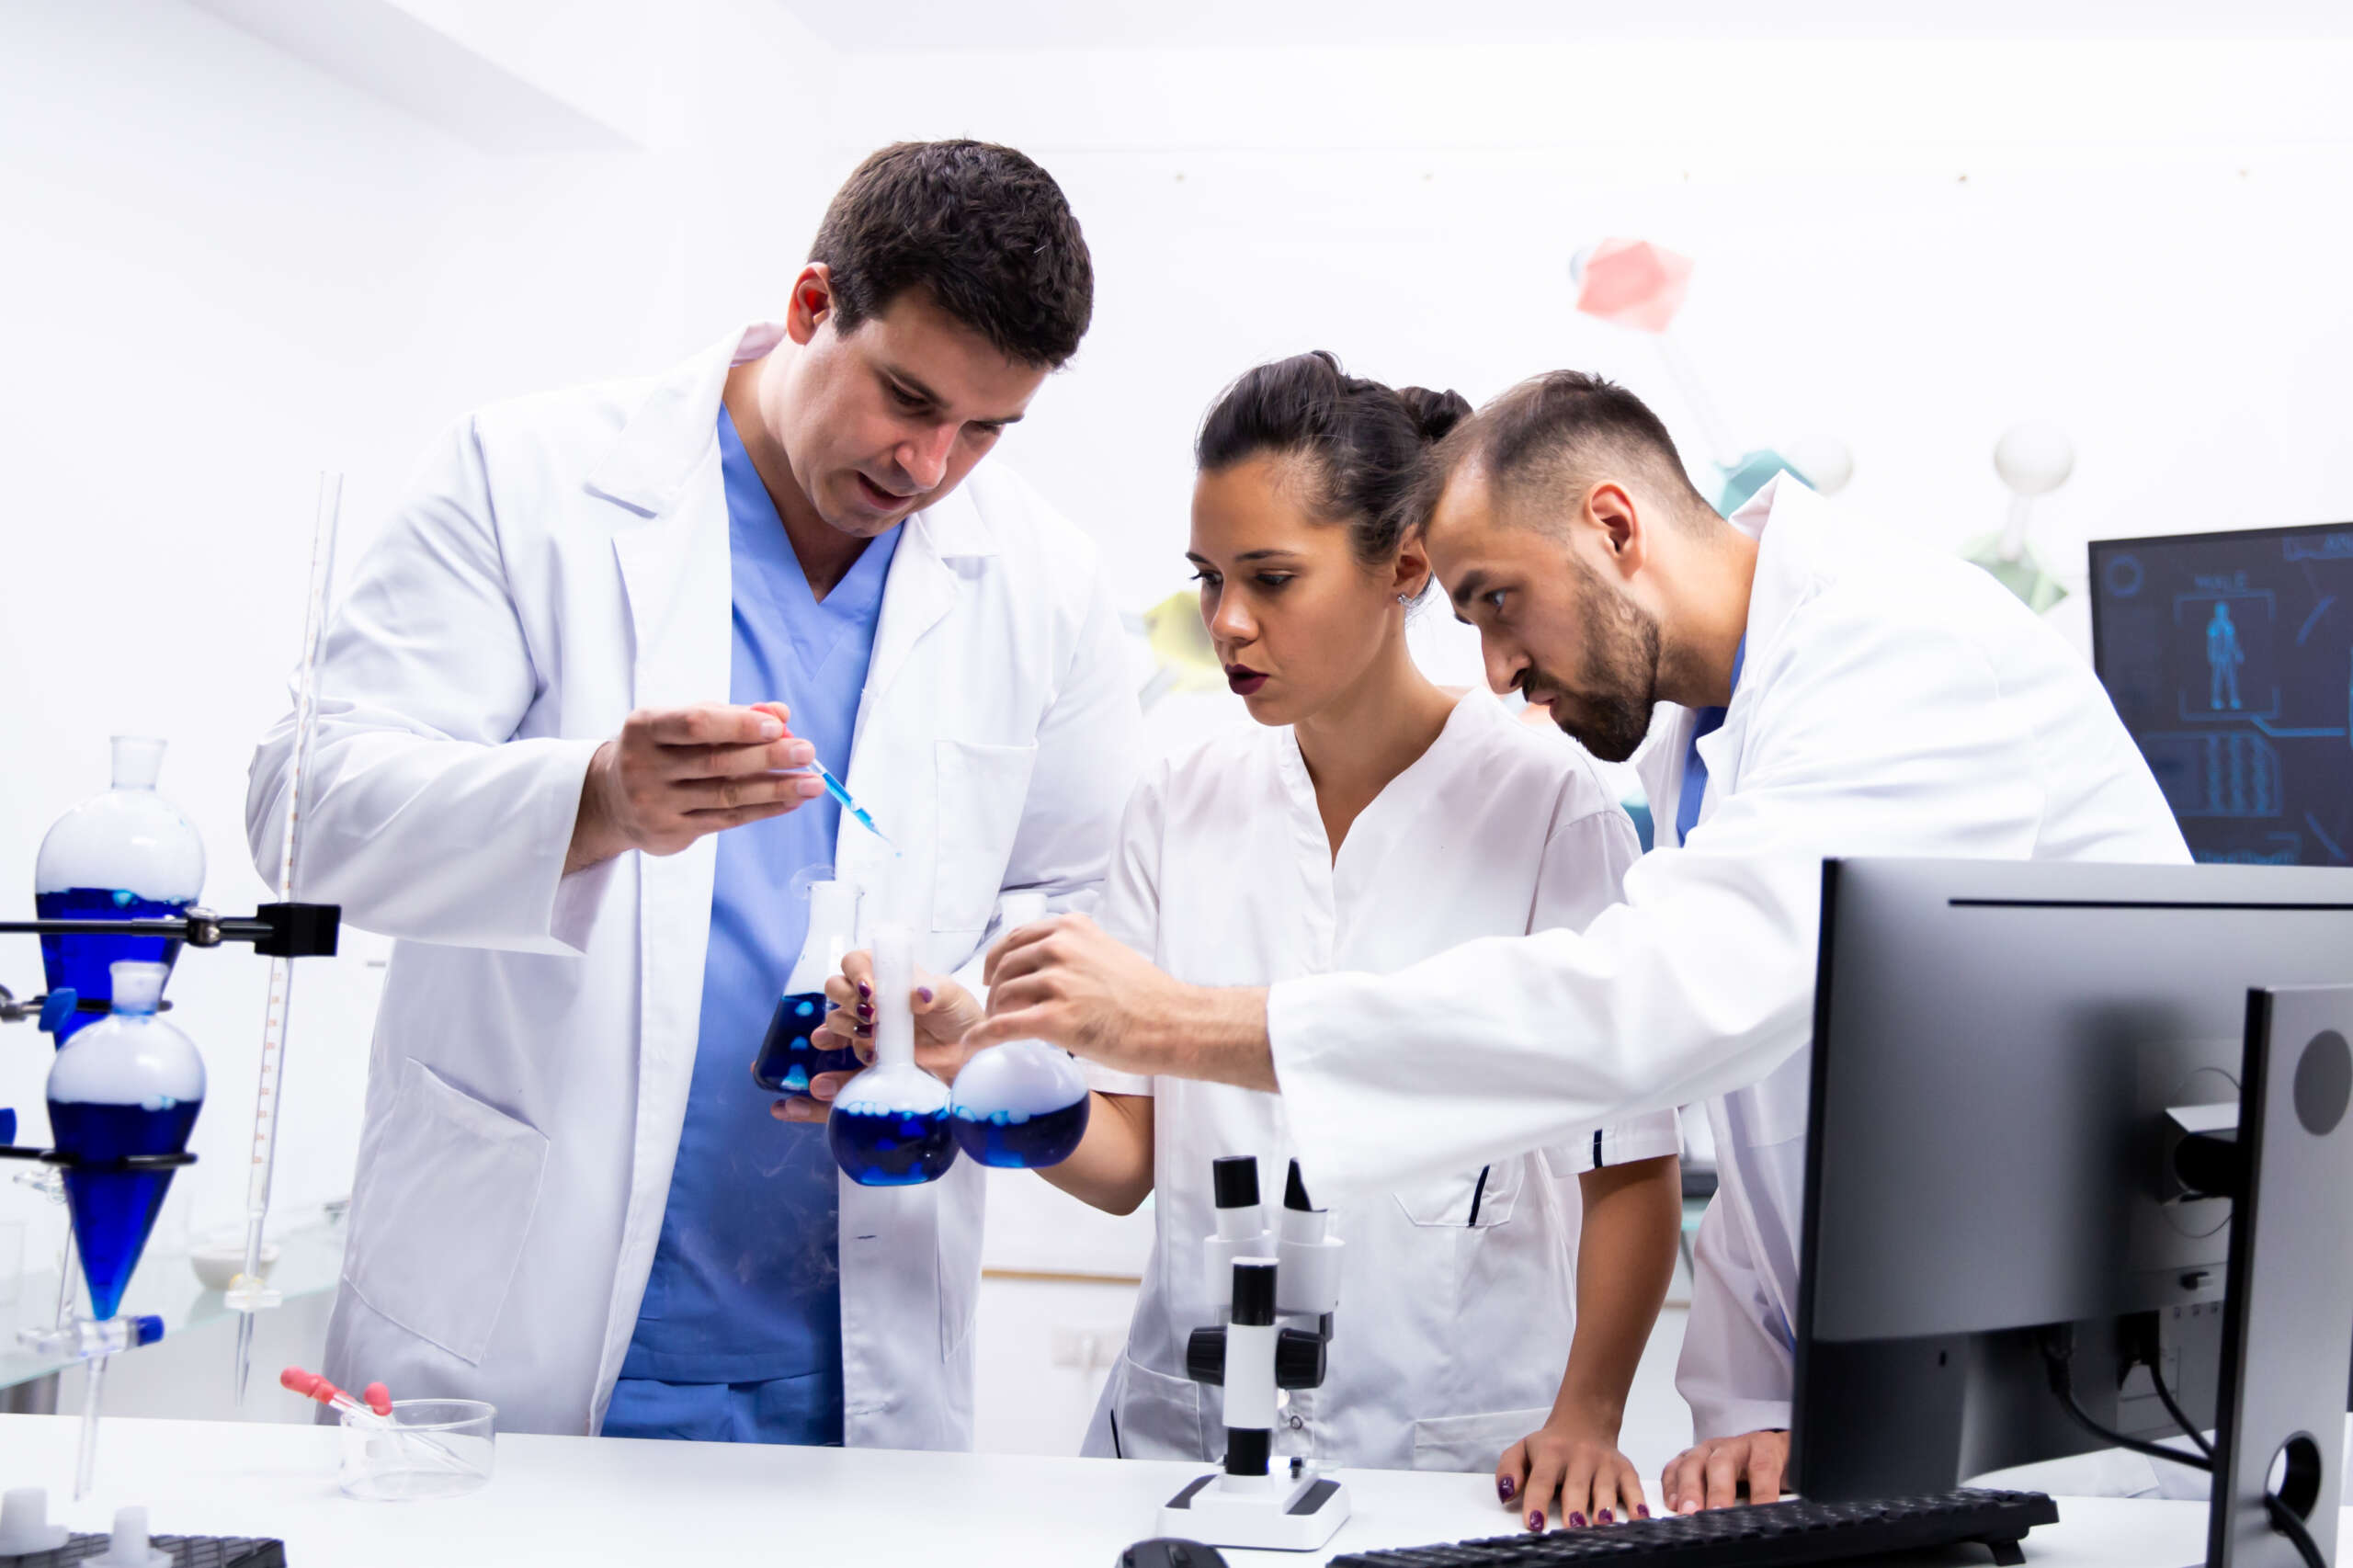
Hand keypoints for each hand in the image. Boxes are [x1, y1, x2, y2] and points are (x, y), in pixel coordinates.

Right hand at [566, 703, 821, 872]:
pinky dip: (763, 810)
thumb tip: (782, 714)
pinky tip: (790, 801)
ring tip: (812, 783)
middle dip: (768, 757)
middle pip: (716, 762)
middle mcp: (644, 766)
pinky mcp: (669, 832)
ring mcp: (654, 803)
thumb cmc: (660, 749)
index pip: (695, 724)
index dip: (738, 725)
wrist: (611, 798)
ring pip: (726, 795)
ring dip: (776, 789)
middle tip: (807, 752)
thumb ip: (729, 715)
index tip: (778, 726)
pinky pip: (726, 820)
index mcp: (645, 727)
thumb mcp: (682, 723)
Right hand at [773, 958, 980, 1124]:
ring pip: (833, 1026)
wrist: (969, 1059)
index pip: (856, 963)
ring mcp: (865, 1033)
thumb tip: (917, 994)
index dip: (856, 972)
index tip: (871, 990)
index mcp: (888, 979)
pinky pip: (835, 1073)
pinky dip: (821, 1084)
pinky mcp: (866, 1065)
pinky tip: (811, 1091)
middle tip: (871, 1017)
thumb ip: (935, 993)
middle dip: (846, 1001)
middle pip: (836, 991)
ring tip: (869, 1043)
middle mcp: (871, 1003)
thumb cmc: (962, 1019)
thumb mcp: (954, 1000)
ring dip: (841, 1033)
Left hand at [963, 914, 1177, 1071]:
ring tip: (997, 1029)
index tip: (992, 975)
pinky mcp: (1054, 1018)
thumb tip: (1049, 967)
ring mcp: (1056, 982)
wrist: (1172, 1022)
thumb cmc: (1148, 996)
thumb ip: (1076, 951)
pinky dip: (982, 1037)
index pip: (1017, 938)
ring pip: (1003, 996)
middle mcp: (1060, 947)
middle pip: (1005, 966)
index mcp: (1072, 929)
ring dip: (993, 1015)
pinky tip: (973, 1047)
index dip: (998, 959)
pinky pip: (1003, 1026)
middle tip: (996, 1009)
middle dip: (994, 990)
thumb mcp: (1107, 952)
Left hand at [1498, 1415, 1647, 1531]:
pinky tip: (1639, 1517)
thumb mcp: (1522, 1449)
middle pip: (1575, 1485)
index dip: (1537, 1501)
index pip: (1541, 1479)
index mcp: (1551, 1453)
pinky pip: (1633, 1486)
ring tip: (1602, 1523)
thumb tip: (1505, 1493)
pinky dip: (1638, 1502)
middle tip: (1573, 1527)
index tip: (1534, 1523)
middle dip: (1574, 1507)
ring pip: (1604, 1488)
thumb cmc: (1550, 1446)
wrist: (1585, 1421)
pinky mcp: (1625, 1469)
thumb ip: (1508, 1469)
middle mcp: (1579, 1457)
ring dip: (1604, 1506)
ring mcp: (1604, 1463)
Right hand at [1661, 1429, 1787, 1514]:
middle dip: (1716, 1490)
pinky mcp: (1691, 1457)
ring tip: (1687, 1512)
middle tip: (1714, 1513)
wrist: (1768, 1449)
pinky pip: (1675, 1467)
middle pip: (1721, 1463)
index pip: (1763, 1467)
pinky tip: (1672, 1503)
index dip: (1762, 1492)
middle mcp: (1732, 1445)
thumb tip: (1779, 1519)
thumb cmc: (1777, 1465)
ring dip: (1688, 1489)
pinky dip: (1671, 1485)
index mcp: (1763, 1447)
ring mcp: (1708, 1449)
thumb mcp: (1790, 1478)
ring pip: (1693, 1463)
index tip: (1761, 1515)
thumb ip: (1785, 1495)